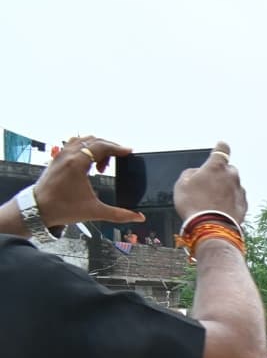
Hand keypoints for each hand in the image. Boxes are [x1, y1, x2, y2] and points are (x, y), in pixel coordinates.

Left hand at [31, 136, 145, 226]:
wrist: (38, 209)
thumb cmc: (62, 208)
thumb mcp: (94, 211)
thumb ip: (119, 214)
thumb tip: (138, 217)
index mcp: (77, 164)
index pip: (101, 146)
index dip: (117, 148)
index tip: (128, 152)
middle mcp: (68, 155)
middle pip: (93, 141)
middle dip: (109, 148)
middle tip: (117, 161)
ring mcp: (61, 155)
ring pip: (82, 140)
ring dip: (96, 147)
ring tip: (102, 164)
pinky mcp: (56, 158)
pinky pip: (73, 145)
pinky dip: (84, 149)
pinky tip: (88, 163)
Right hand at [174, 141, 247, 224]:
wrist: (211, 228)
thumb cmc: (195, 205)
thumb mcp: (181, 184)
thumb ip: (190, 173)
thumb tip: (197, 173)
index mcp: (216, 166)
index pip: (222, 149)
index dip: (221, 147)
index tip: (221, 146)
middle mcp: (232, 176)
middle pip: (228, 169)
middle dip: (220, 174)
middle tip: (207, 186)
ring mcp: (240, 190)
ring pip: (233, 185)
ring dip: (225, 189)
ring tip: (212, 201)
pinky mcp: (244, 204)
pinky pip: (237, 198)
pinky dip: (230, 201)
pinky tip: (220, 209)